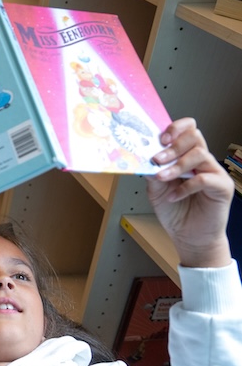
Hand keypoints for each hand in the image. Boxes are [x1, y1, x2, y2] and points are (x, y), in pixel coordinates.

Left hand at [147, 118, 233, 267]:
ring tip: (162, 178)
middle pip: (195, 137)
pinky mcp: (222, 187)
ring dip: (176, 166)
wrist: (188, 237)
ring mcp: (214, 173)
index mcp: (186, 156)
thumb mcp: (156, 189)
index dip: (176, 128)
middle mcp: (202, 161)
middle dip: (173, 146)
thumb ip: (152, 172)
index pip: (188, 130)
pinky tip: (174, 197)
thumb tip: (143, 157)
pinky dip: (186, 186)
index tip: (160, 138)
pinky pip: (205, 179)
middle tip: (157, 159)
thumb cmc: (175, 211)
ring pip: (200, 154)